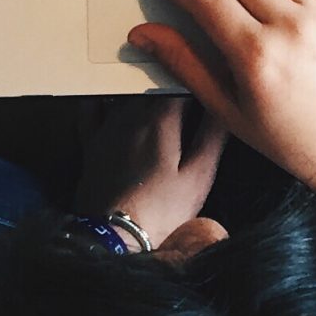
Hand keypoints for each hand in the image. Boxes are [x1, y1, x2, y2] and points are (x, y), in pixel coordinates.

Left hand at [72, 96, 226, 247]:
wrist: (115, 235)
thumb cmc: (161, 209)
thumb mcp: (199, 175)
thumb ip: (212, 136)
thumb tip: (224, 106)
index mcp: (160, 120)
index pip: (179, 82)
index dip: (195, 80)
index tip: (206, 84)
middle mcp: (130, 116)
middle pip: (150, 84)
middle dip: (170, 83)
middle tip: (186, 89)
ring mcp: (107, 129)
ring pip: (124, 94)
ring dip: (141, 89)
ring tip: (156, 92)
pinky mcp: (91, 146)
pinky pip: (91, 111)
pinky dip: (101, 99)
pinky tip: (107, 96)